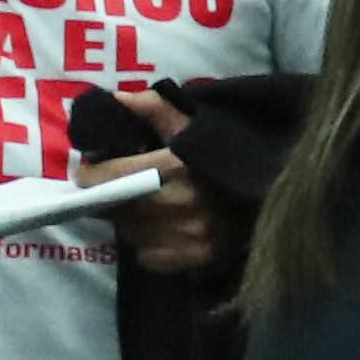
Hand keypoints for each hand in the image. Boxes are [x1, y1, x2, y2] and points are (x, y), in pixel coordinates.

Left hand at [85, 88, 213, 278]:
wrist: (271, 199)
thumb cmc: (224, 159)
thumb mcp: (194, 126)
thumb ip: (154, 108)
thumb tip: (116, 99)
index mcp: (174, 167)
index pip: (108, 177)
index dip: (90, 175)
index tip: (87, 172)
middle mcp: (178, 204)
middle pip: (116, 208)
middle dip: (111, 197)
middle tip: (119, 189)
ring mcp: (187, 236)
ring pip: (130, 233)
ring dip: (129, 221)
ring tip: (145, 208)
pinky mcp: (194, 261)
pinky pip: (147, 257)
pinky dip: (147, 245)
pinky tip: (163, 230)